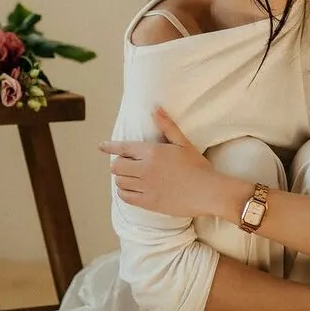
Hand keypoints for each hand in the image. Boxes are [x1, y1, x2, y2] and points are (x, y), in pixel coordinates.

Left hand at [99, 107, 219, 217]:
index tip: (101, 146)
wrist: (208, 192)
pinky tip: (132, 189)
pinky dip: (124, 192)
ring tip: (130, 177)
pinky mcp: (148, 202)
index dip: (109, 147)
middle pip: (117, 166)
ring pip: (119, 182)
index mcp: (152, 152)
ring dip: (121, 178)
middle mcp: (145, 169)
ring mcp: (145, 187)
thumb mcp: (183, 143)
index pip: (123, 148)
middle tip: (127, 164)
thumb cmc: (197, 166)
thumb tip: (155, 108)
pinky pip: (125, 197)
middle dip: (119, 164)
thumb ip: (167, 126)